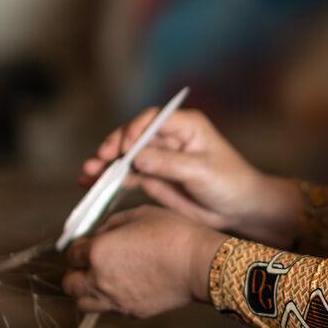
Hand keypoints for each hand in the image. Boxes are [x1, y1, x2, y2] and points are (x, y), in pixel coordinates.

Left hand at [61, 206, 225, 317]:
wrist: (199, 264)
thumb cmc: (173, 233)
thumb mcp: (139, 214)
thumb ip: (112, 224)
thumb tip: (100, 233)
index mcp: (98, 252)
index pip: (71, 253)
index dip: (79, 246)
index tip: (87, 242)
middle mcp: (100, 280)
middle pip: (69, 283)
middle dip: (76, 271)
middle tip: (89, 262)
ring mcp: (115, 301)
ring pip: (83, 302)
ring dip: (86, 290)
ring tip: (101, 279)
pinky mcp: (132, 312)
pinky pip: (108, 309)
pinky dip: (108, 300)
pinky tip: (123, 287)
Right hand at [82, 107, 300, 244]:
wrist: (239, 208)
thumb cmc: (230, 183)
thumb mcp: (201, 172)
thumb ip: (169, 164)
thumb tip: (137, 158)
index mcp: (185, 125)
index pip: (153, 119)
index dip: (134, 129)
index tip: (125, 148)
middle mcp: (169, 137)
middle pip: (133, 135)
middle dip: (113, 146)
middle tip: (100, 159)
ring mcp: (159, 157)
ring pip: (126, 155)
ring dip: (106, 163)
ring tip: (88, 173)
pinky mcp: (153, 176)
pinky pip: (128, 174)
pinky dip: (111, 178)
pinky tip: (92, 183)